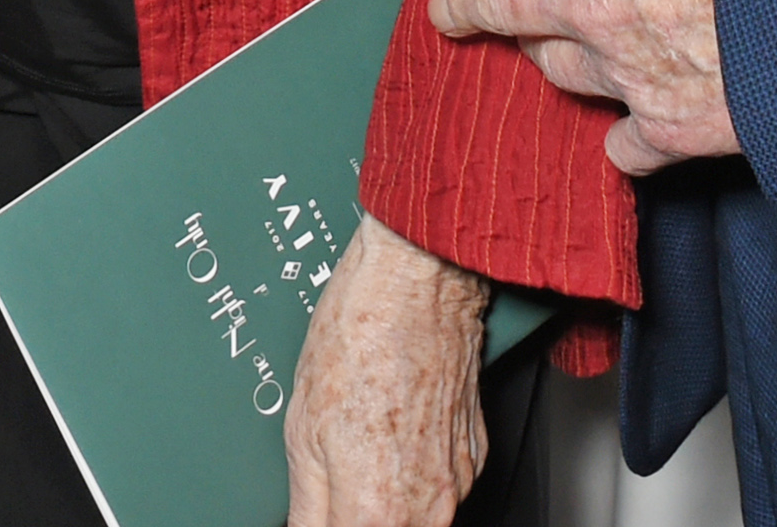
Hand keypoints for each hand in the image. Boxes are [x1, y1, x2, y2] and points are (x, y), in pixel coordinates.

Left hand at [285, 213, 488, 526]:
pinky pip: (438, 491)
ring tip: (363, 454)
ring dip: (385, 506)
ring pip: (414, 524)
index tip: (314, 515)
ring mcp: (457, 481)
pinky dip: (413, 478)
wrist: (418, 275)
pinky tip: (392, 437)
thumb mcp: (301, 432)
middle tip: (335, 488)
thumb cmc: (362, 331)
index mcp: (375, 512)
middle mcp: (426, 507)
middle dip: (354, 519)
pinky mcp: (475, 454)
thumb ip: (306, 508)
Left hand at [430, 0, 773, 176]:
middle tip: (448, 9)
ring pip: (557, 70)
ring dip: (550, 56)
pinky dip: (627, 133)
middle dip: (466, 3)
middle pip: (501, 4)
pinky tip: (635, 125)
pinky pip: (622, 143)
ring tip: (547, 54)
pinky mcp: (663, 128)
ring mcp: (621, 69)